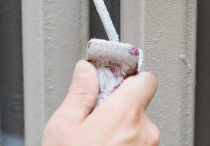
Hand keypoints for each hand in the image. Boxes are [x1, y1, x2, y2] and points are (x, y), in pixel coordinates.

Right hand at [42, 60, 158, 144]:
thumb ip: (80, 92)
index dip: (128, 76)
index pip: (145, 79)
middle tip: (92, 119)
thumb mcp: (64, 126)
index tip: (113, 77)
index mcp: (126, 114)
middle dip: (117, 109)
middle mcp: (146, 133)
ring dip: (121, 133)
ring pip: (138, 130)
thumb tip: (86, 70)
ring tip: (95, 144)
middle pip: (138, 106)